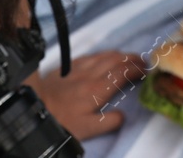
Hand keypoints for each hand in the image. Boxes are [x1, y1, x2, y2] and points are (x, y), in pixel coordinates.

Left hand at [27, 50, 145, 140]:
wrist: (35, 107)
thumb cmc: (61, 121)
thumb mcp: (87, 129)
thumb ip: (108, 122)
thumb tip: (123, 115)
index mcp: (98, 90)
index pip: (122, 74)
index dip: (136, 69)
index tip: (147, 70)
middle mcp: (90, 74)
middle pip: (116, 60)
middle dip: (131, 59)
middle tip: (143, 61)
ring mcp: (78, 68)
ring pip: (103, 55)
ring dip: (119, 54)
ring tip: (128, 57)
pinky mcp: (67, 67)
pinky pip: (90, 55)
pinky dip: (103, 54)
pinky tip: (103, 56)